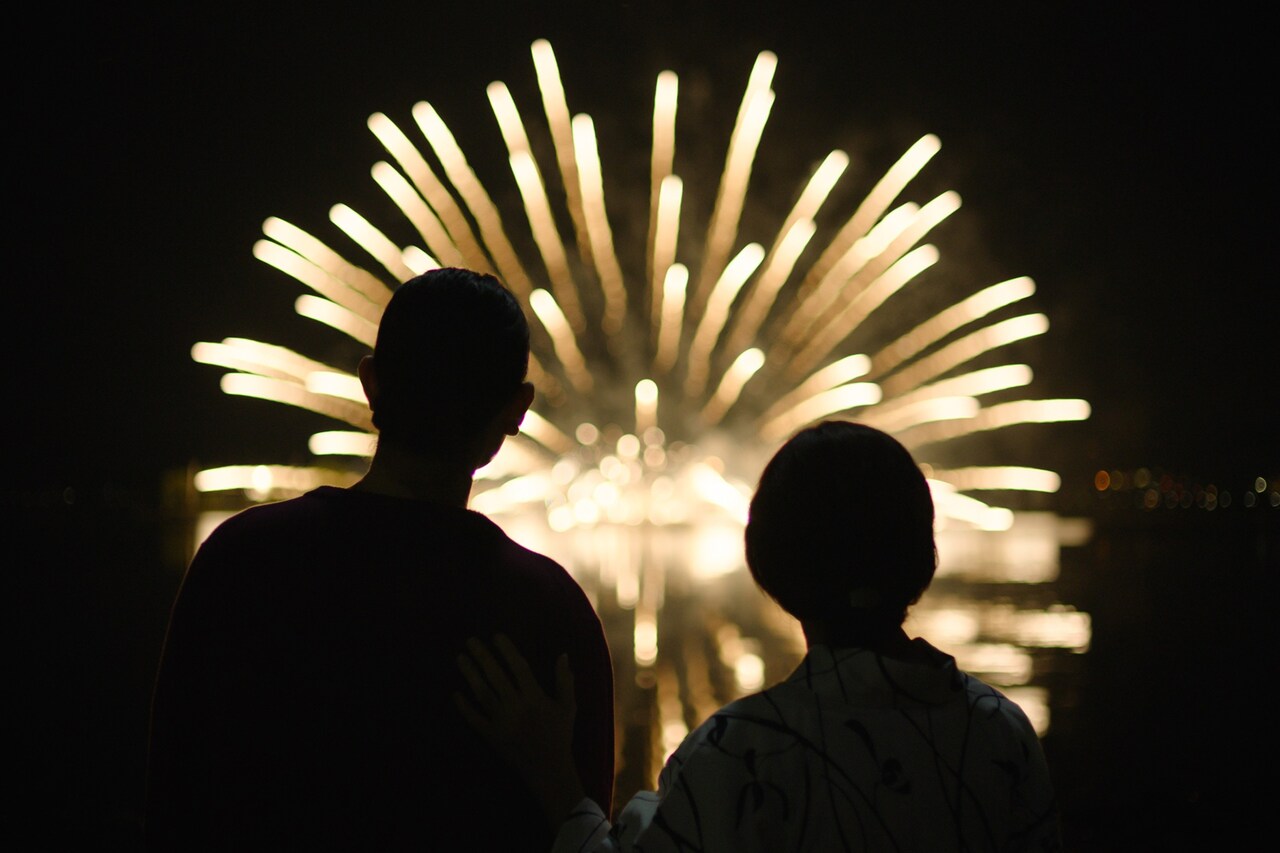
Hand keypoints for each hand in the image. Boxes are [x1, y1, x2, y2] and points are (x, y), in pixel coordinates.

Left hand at [454, 635, 586, 825]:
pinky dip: (464, 707)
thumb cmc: (559, 735)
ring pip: (482, 694)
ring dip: (470, 675)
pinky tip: (455, 694)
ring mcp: (501, 722)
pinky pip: (474, 719)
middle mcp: (516, 707)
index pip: (518, 667)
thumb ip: (565, 680)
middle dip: (482, 657)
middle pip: (495, 677)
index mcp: (535, 698)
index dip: (506, 650)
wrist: (548, 769)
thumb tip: (563, 654)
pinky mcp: (491, 736)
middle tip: (470, 641)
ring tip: (460, 658)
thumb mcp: (568, 707)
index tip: (496, 636)